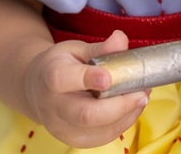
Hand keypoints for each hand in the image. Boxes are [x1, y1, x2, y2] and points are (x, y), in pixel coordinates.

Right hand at [22, 29, 149, 146]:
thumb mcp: (76, 49)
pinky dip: (123, 123)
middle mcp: (53, 107)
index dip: (88, 79)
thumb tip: (121, 39)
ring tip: (141, 96)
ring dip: (127, 114)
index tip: (109, 77)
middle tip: (141, 92)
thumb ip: (100, 47)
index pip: (64, 80)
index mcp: (51, 76)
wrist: (38, 90)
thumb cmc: (61, 65)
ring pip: (98, 130)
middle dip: (119, 105)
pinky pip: (103, 137)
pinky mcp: (74, 141)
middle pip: (86, 114)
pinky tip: (132, 108)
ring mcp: (62, 128)